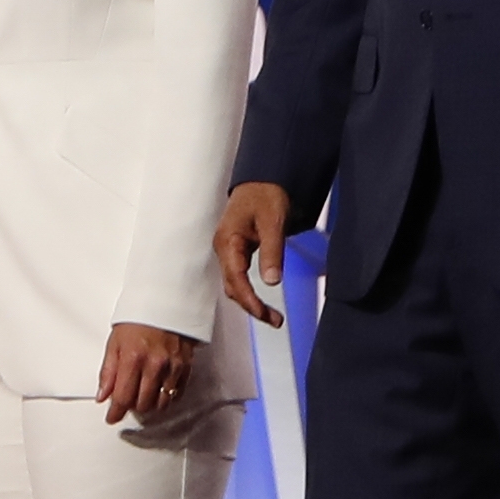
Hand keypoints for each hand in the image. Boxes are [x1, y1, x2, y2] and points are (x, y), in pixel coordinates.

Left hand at [95, 322, 193, 425]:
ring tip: (142, 397)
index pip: (123, 397)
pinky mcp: (186, 366)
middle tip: (127, 402)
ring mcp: (172, 367)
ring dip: (150, 405)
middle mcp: (154, 365)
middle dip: (132, 407)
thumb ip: (108, 372)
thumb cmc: (137, 320)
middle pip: (143, 404)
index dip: (116, 412)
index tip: (112, 418)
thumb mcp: (115, 342)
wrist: (165, 301)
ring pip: (161, 402)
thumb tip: (102, 396)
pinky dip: (167, 397)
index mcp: (133, 359)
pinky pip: (177, 393)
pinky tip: (159, 392)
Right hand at [214, 181, 296, 325]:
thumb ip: (272, 252)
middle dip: (251, 307)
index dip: (249, 300)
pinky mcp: (237, 249)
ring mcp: (229, 249)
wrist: (263, 177)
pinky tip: (261, 298)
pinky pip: (239, 276)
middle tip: (274, 321)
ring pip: (235, 283)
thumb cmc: (266, 193)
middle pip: (232, 287)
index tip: (264, 315)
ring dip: (250, 301)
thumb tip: (271, 281)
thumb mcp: (273, 222)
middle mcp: (225, 248)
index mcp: (228, 241)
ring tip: (271, 316)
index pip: (235, 279)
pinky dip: (250, 290)